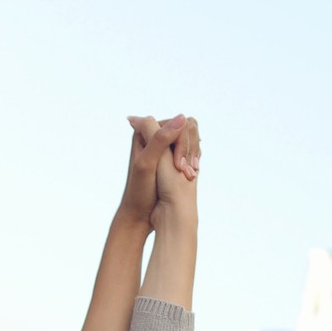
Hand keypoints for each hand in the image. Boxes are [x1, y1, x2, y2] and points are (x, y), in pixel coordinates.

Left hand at [150, 115, 198, 230]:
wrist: (139, 213)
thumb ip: (161, 138)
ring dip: (191, 155)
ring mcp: (161, 146)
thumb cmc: (140, 190)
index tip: (178, 166)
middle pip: (183, 129)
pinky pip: (188, 149)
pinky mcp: (169, 157)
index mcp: (143, 131)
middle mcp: (152, 136)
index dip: (181, 142)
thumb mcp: (148, 162)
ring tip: (189, 174)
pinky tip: (190, 174)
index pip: (175, 123)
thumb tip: (182, 117)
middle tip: (185, 171)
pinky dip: (192, 159)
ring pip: (188, 139)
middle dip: (187, 149)